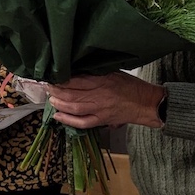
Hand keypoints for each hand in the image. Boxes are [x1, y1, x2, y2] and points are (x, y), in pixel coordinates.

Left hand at [47, 71, 164, 129]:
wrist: (146, 103)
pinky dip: (68, 120)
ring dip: (59, 104)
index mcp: (103, 81)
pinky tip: (57, 116)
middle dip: (56, 91)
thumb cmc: (130, 86)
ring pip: (74, 108)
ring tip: (51, 99)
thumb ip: (96, 73)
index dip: (62, 80)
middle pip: (72, 95)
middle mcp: (100, 96)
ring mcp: (100, 110)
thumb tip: (76, 71)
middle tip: (48, 87)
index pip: (77, 81)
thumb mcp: (114, 72)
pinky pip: (82, 122)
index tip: (53, 76)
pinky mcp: (101, 121)